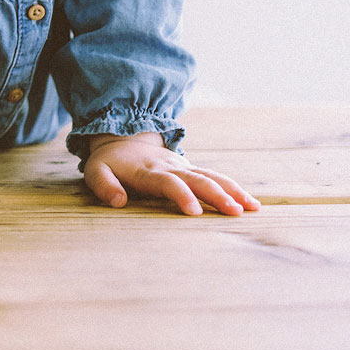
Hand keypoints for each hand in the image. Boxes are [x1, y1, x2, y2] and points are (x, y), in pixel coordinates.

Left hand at [84, 132, 259, 215]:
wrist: (122, 138)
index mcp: (146, 170)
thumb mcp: (96, 171)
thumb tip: (118, 202)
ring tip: (251, 207)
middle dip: (216, 195)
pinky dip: (234, 188)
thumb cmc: (109, 162)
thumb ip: (104, 185)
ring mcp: (183, 167)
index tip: (195, 212)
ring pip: (211, 176)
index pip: (167, 182)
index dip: (181, 195)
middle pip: (196, 179)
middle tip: (235, 212)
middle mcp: (169, 167)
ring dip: (232, 191)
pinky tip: (252, 203)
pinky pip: (216, 177)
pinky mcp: (192, 169)